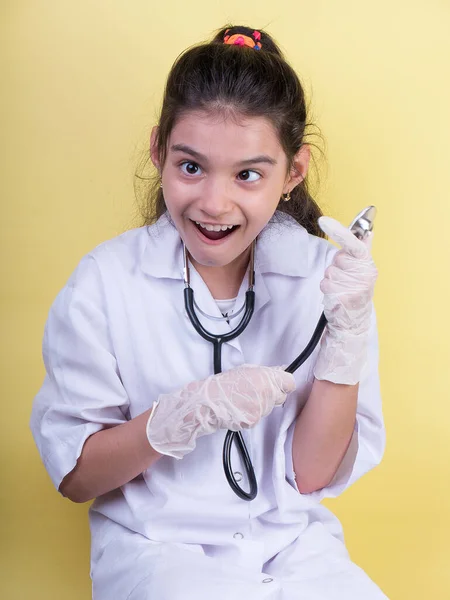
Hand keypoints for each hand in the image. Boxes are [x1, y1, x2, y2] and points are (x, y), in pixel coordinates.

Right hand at [146, 364, 295, 458]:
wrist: (207, 401)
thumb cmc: (223, 383)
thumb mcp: (245, 370)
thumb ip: (265, 373)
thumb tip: (280, 371)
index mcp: (266, 378)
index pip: (289, 383)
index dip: (283, 384)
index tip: (277, 384)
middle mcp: (266, 393)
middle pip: (281, 397)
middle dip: (272, 395)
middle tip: (256, 392)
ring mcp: (261, 409)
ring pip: (269, 408)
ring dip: (261, 404)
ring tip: (244, 399)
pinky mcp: (254, 421)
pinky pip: (259, 417)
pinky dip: (252, 414)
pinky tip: (240, 408)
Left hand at [313, 216, 377, 384]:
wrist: (353, 322)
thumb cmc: (355, 293)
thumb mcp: (362, 271)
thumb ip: (363, 250)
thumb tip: (368, 229)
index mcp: (368, 266)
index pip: (355, 243)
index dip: (339, 231)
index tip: (323, 220)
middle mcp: (364, 275)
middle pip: (338, 258)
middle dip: (337, 266)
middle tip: (345, 278)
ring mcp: (354, 287)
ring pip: (330, 271)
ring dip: (331, 279)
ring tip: (341, 289)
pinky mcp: (343, 298)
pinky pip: (325, 284)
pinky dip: (327, 290)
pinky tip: (336, 297)